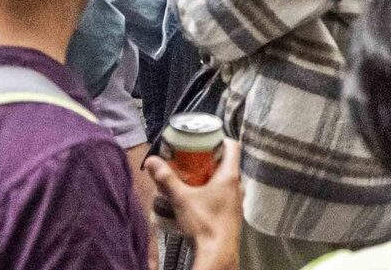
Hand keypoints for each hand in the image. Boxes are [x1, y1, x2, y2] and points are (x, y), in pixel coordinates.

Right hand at [147, 138, 241, 268]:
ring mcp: (238, 199)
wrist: (218, 250)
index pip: (232, 145)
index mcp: (230, 175)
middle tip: (191, 159)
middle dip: (209, 158)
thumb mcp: (181, 198)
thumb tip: (152, 161)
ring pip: (227, 179)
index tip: (203, 139)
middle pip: (228, 162)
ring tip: (192, 177)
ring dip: (211, 176)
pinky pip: (226, 193)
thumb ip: (166, 179)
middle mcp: (238, 184)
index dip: (219, 139)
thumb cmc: (204, 222)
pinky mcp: (233, 211)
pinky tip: (199, 198)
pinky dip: (214, 190)